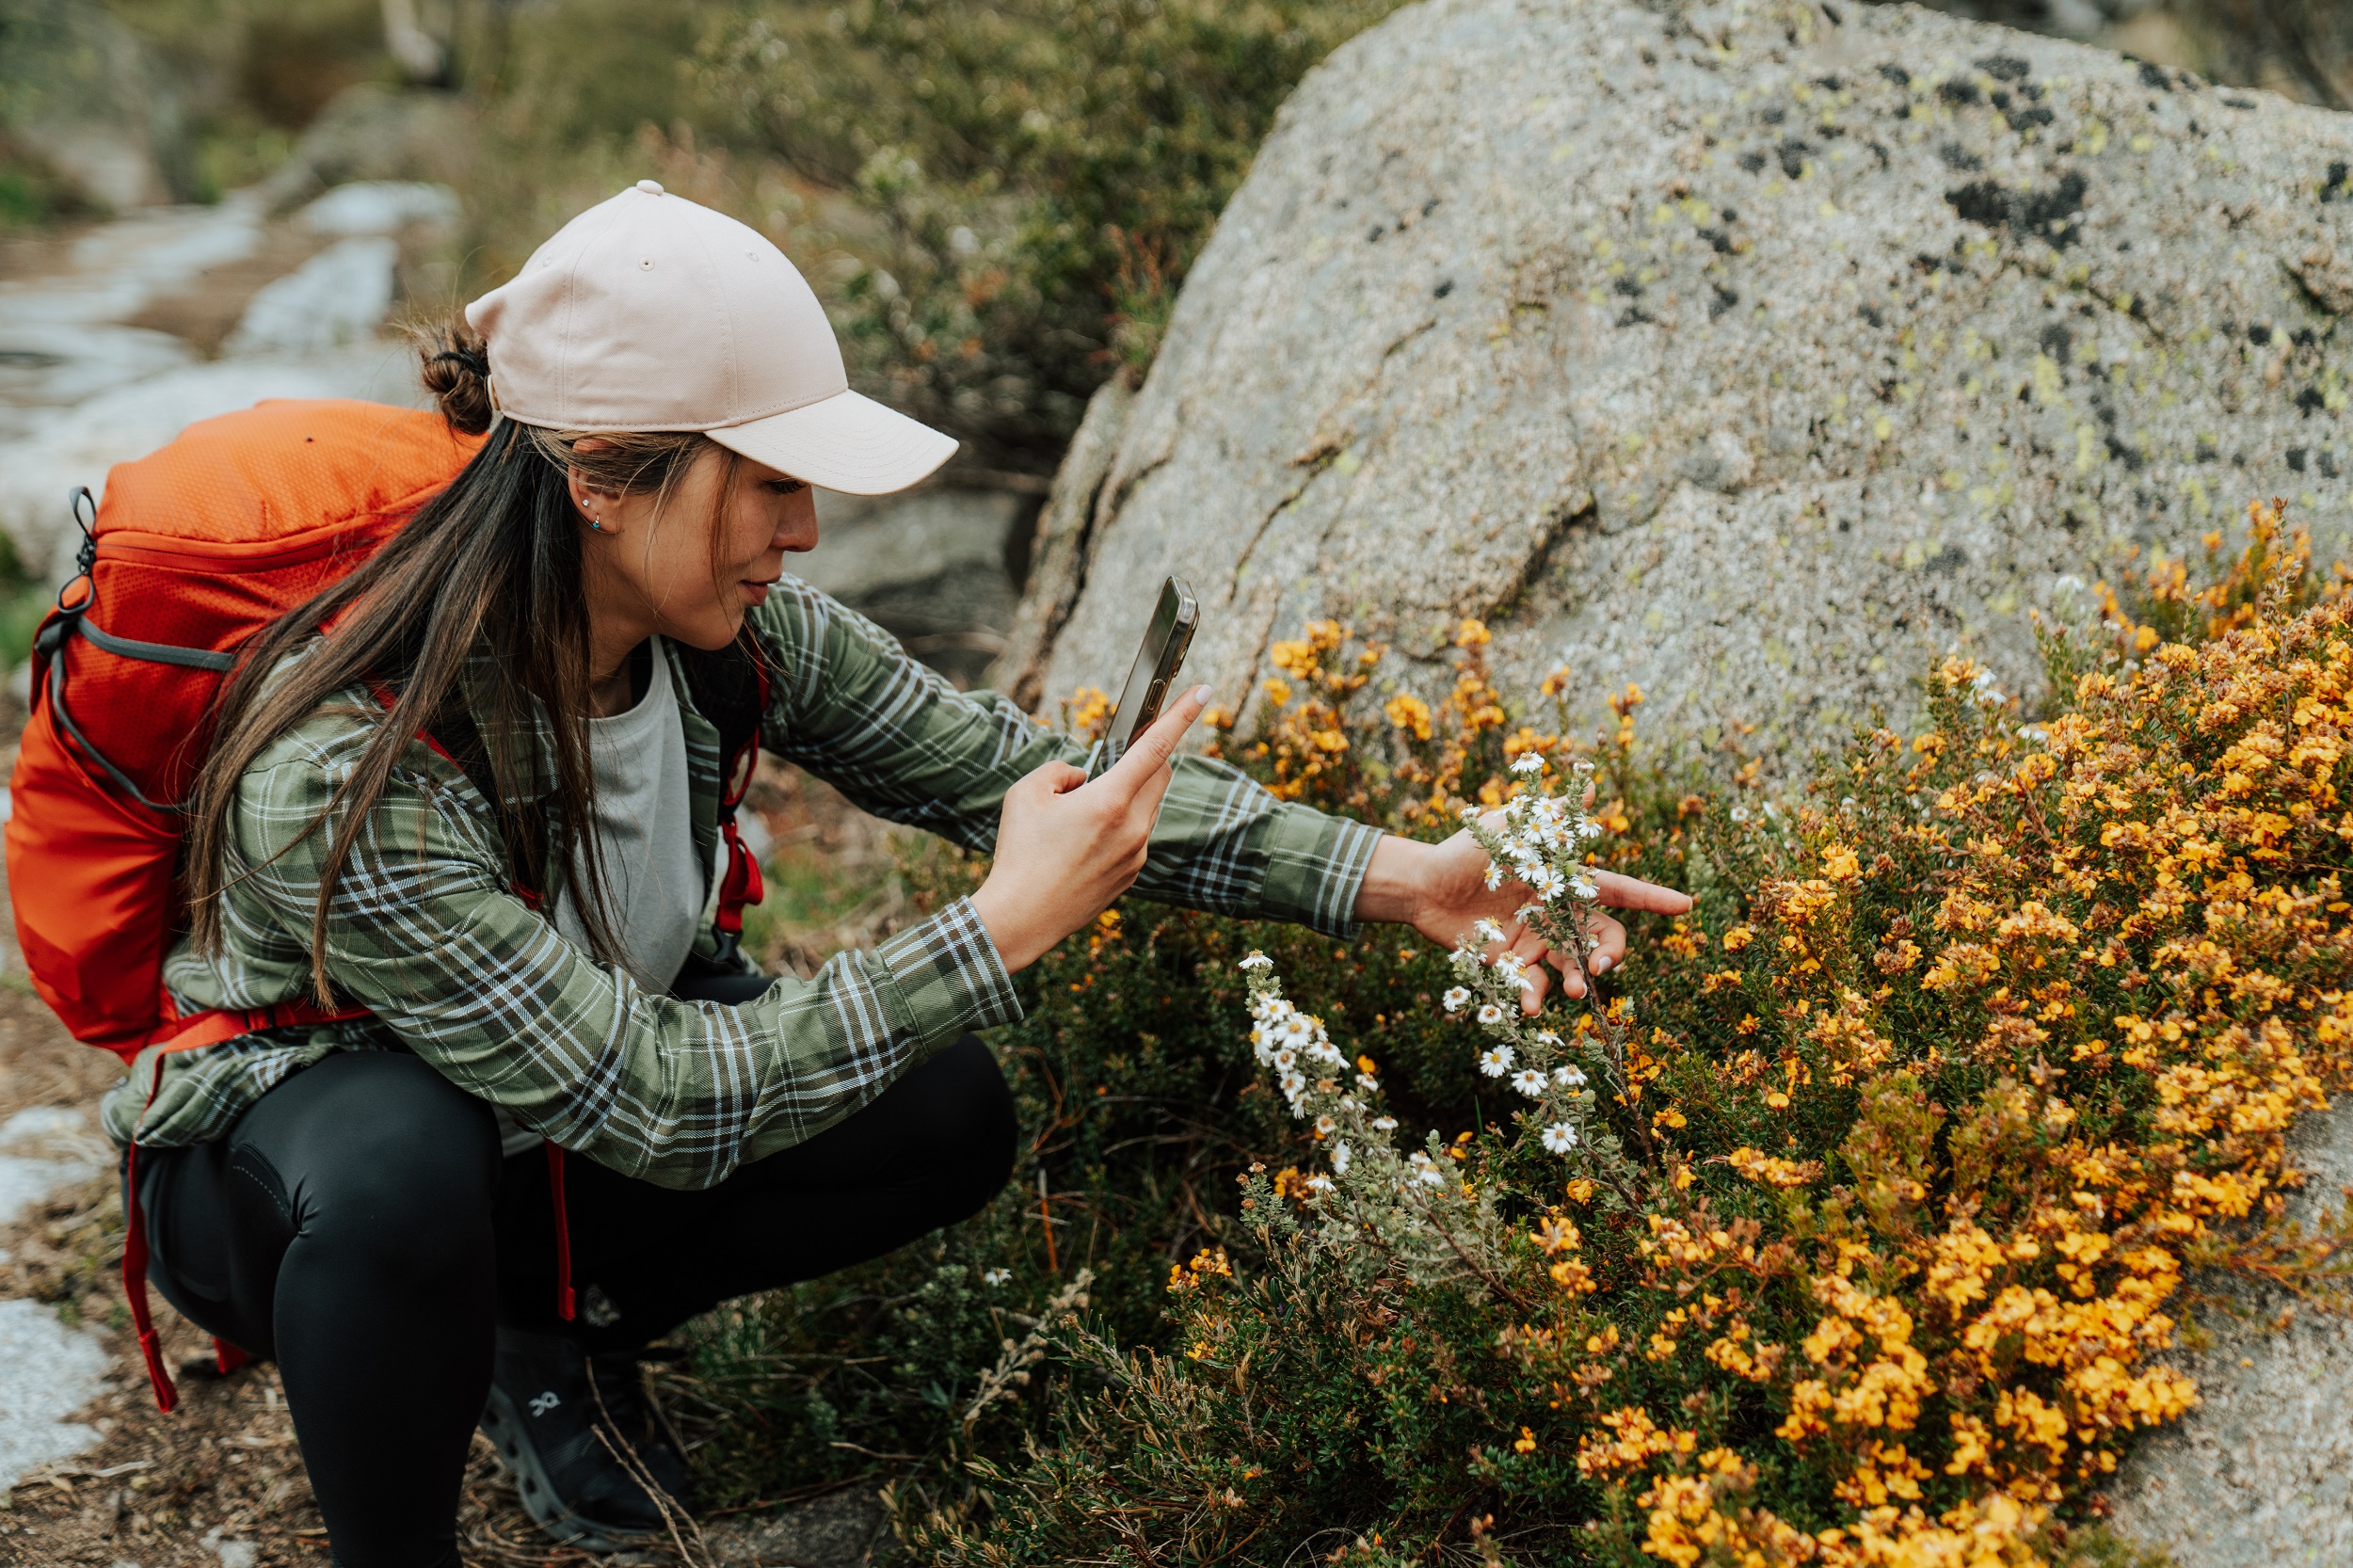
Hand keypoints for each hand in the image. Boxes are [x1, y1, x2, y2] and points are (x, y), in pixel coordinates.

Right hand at [971, 685, 1213, 971]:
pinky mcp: (1133, 875)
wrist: (1022, 918)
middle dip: (1148, 757)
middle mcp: (1133, 827)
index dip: (1182, 714)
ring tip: (1082, 815)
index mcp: (1110, 801)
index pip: (1156, 746)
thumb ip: (1062, 771)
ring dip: (1128, 794)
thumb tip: (1085, 778)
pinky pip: (1137, 835)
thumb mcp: (1026, 793)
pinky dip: (1120, 825)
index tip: (1205, 690)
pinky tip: (1083, 842)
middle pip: (1161, 774)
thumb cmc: (1020, 853)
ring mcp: (1137, 854)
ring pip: (1148, 806)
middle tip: (1118, 757)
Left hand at [1354, 823, 1691, 1012]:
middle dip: (1610, 953)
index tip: (1685, 905)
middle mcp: (1557, 914)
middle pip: (1601, 937)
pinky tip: (1530, 1005)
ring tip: (1573, 990)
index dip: (1651, 898)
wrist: (1422, 884)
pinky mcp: (1511, 964)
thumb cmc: (1467, 851)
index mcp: (1566, 881)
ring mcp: (1536, 941)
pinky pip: (1532, 985)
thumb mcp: (1509, 831)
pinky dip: (1534, 997)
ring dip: (1578, 980)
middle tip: (1600, 966)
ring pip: (1571, 966)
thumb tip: (1587, 787)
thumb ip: (1549, 821)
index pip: (1618, 890)